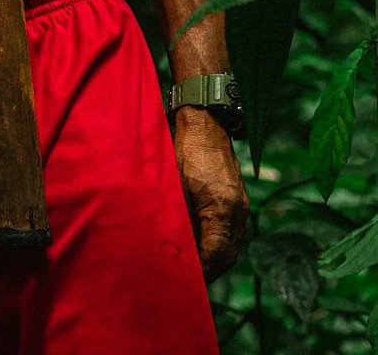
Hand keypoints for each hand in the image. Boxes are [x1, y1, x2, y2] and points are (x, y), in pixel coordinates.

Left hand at [172, 109, 248, 281]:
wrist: (205, 123)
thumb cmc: (185, 150)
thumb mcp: (174, 185)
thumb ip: (175, 217)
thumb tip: (167, 244)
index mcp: (222, 209)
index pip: (215, 255)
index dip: (201, 272)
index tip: (185, 283)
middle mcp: (237, 212)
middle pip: (226, 255)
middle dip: (207, 271)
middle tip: (185, 281)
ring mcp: (240, 206)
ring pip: (229, 245)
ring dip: (212, 259)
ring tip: (190, 268)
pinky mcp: (236, 201)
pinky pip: (229, 232)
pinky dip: (215, 243)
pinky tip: (197, 245)